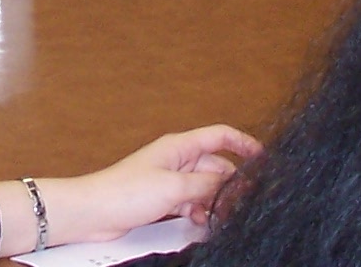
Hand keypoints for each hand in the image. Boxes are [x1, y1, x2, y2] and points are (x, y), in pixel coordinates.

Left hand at [0, 126, 259, 253]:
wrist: (95, 212)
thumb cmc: (127, 192)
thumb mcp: (173, 187)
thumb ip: (205, 185)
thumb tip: (231, 184)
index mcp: (179, 146)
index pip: (219, 136)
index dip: (244, 143)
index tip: (265, 158)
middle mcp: (177, 160)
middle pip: (216, 166)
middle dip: (232, 182)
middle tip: (247, 202)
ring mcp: (170, 181)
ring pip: (205, 187)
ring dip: (215, 201)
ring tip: (225, 217)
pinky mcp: (163, 200)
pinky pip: (192, 203)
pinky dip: (200, 211)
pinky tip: (204, 223)